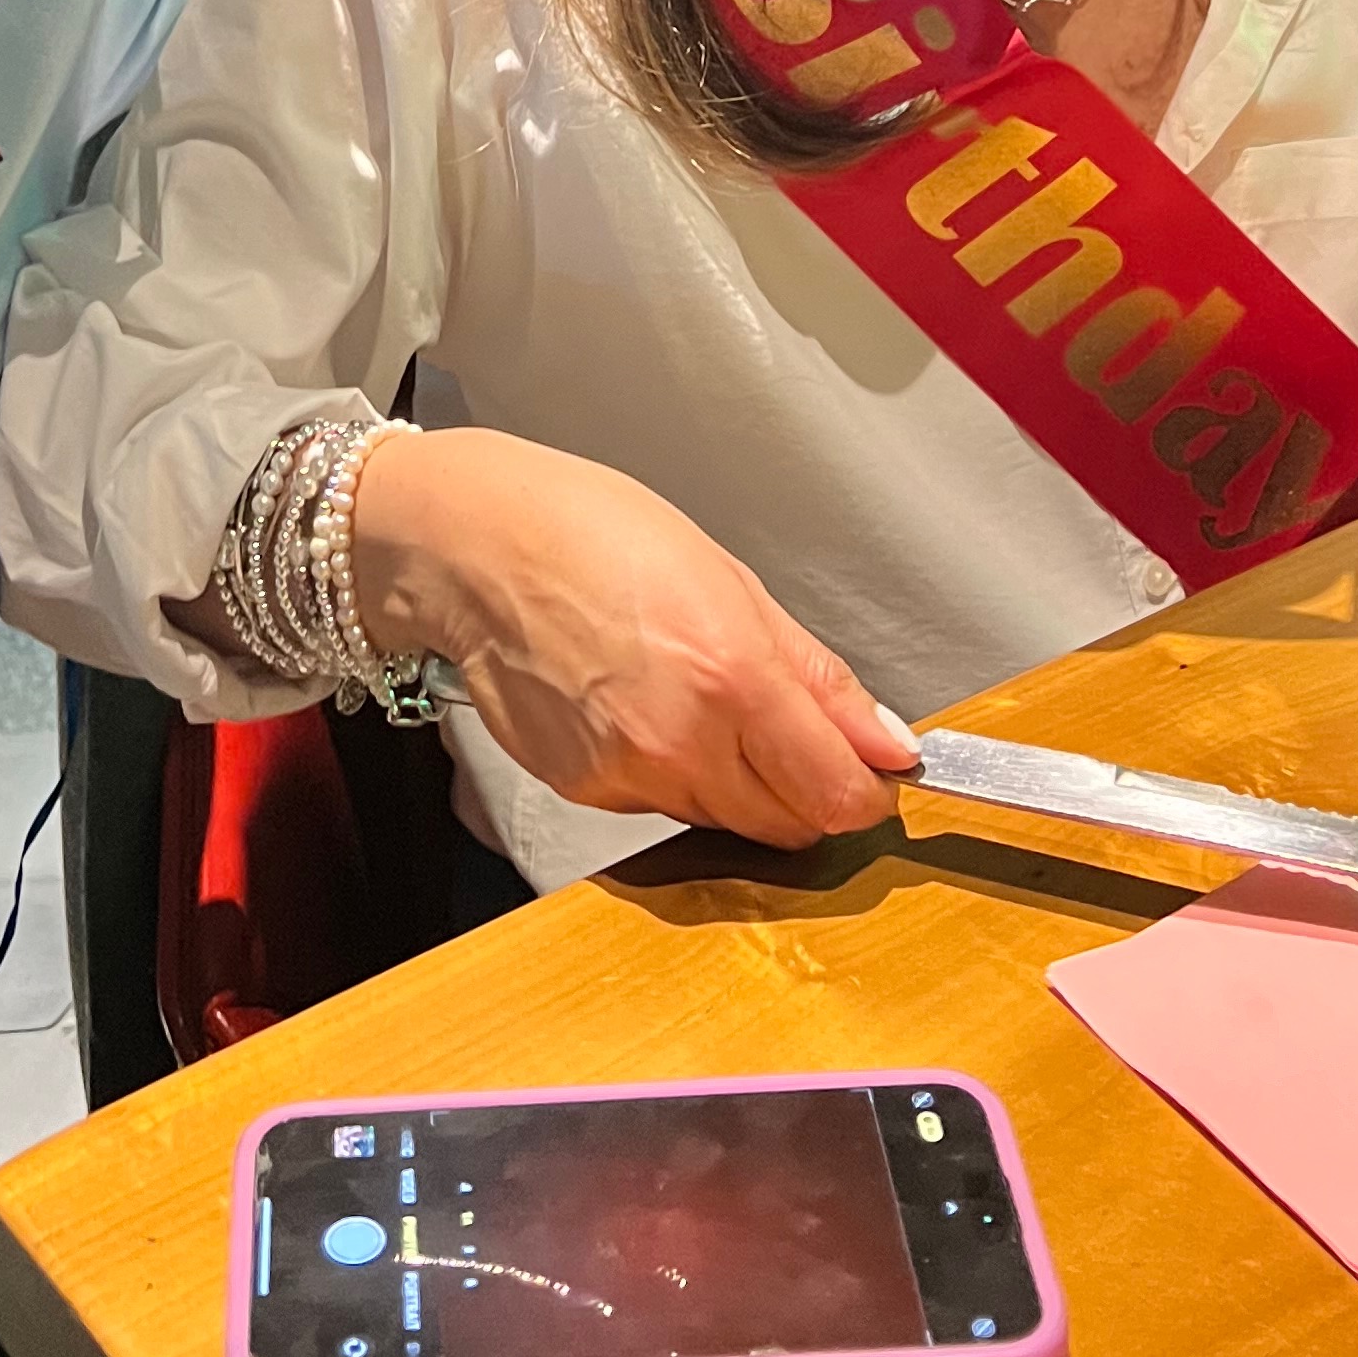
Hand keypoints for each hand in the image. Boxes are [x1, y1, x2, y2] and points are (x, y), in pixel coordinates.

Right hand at [352, 428, 918, 848]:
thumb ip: (816, 675)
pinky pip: (662, 806)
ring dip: (741, 781)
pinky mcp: (585, 792)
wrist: (470, 546)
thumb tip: (888, 742)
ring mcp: (627, 776)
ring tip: (701, 695)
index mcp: (730, 674)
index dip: (867, 790)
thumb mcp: (730, 578)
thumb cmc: (589, 532)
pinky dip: (674, 773)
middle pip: (788, 825)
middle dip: (809, 790)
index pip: (835, 793)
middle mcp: (681, 741)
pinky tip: (645, 706)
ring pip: (726, 819)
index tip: (875, 771)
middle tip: (793, 729)